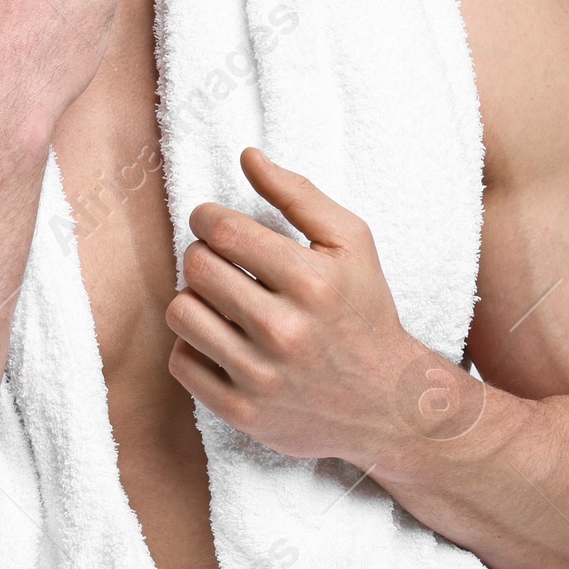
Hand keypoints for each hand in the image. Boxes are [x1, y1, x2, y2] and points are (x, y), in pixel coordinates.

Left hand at [166, 148, 483, 467]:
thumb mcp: (352, 243)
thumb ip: (299, 194)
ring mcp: (261, 376)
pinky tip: (221, 340)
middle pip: (197, 267)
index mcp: (312, 282)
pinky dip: (193, 347)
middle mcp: (285, 331)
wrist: (388, 404)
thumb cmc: (364, 312)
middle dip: (203, 255)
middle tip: (222, 263)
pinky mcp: (242, 412)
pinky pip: (180, 363)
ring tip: (220, 301)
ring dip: (195, 299)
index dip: (207, 217)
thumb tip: (247, 156)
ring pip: (181, 313)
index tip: (213, 222)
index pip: (223, 230)